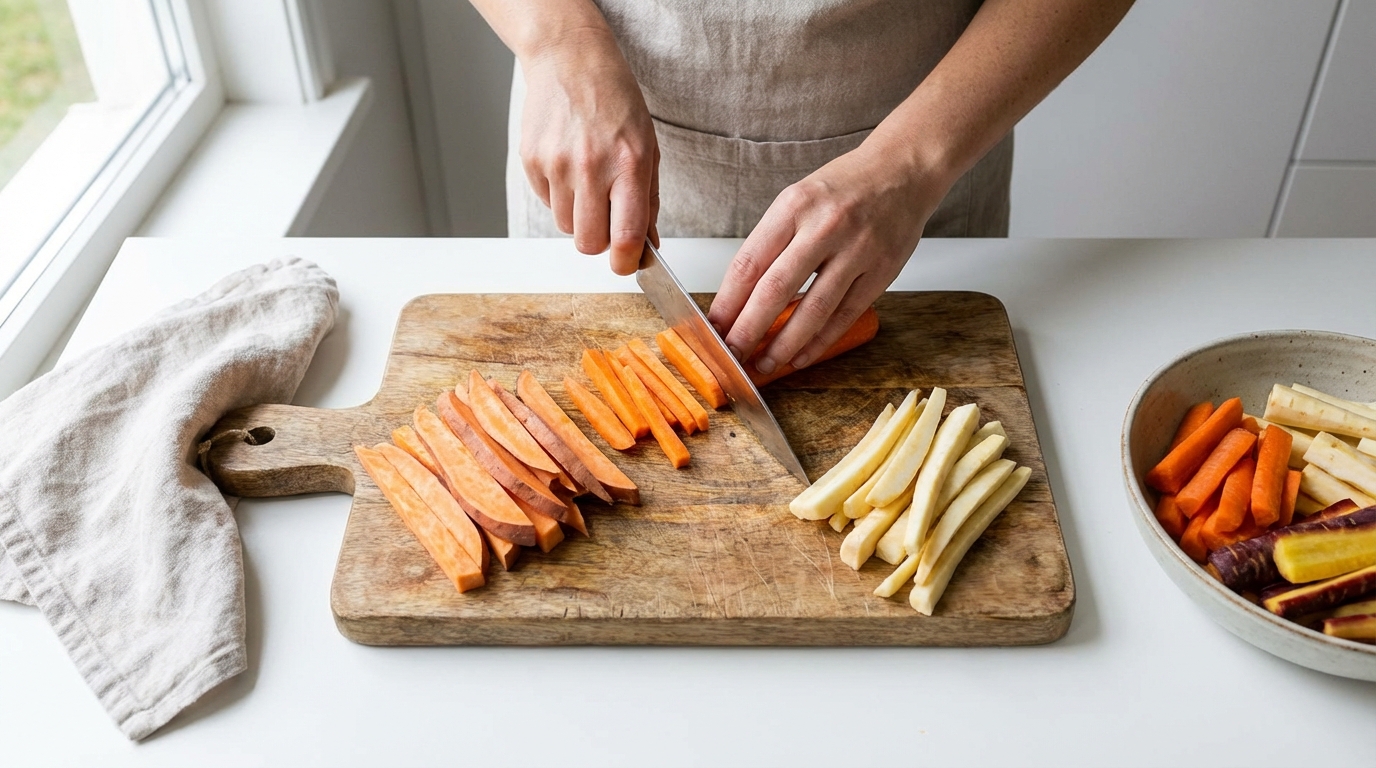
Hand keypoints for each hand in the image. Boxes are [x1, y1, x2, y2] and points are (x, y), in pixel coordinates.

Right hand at [519, 29, 658, 274]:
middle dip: (600, 242)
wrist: (569, 59)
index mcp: (629, 164)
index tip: (627, 264)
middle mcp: (592, 166)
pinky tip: (568, 165)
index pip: (625, 236)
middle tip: (607, 221)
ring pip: (566, 227)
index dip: (625, 262)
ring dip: (579, 217)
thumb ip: (648, 202)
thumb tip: (647, 246)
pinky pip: (548, 203)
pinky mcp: (532, 160)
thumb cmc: (615, 101)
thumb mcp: (647, 147)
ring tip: (588, 183)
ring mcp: (557, 163)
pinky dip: (560, 196)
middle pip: (589, 243)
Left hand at [706, 142, 945, 374]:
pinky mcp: (882, 270)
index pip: (750, 262)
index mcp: (794, 206)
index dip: (728, 302)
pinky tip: (801, 356)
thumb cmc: (844, 188)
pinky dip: (820, 341)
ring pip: (813, 309)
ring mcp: (857, 250)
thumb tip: (740, 297)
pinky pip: (845, 315)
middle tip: (732, 355)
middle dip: (748, 329)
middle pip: (776, 289)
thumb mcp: (798, 200)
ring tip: (765, 364)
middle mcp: (825, 226)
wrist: (904, 170)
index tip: (714, 327)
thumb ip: (772, 243)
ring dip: (785, 344)